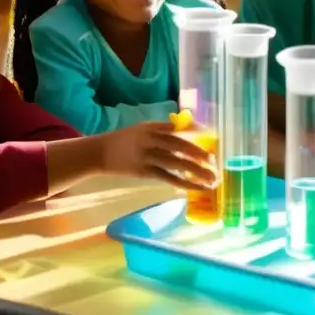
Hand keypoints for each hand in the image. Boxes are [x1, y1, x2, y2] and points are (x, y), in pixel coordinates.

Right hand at [101, 121, 217, 190]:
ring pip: (176, 164)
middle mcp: (151, 140)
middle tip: (214, 161)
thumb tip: (190, 132)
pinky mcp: (144, 172)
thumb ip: (164, 130)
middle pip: (180, 146)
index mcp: (153, 127)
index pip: (179, 128)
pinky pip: (167, 178)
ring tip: (211, 179)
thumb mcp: (144, 128)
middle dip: (199, 155)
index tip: (212, 136)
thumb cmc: (126, 139)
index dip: (196, 132)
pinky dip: (182, 183)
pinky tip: (194, 187)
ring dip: (195, 172)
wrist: (100, 152)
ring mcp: (147, 156)